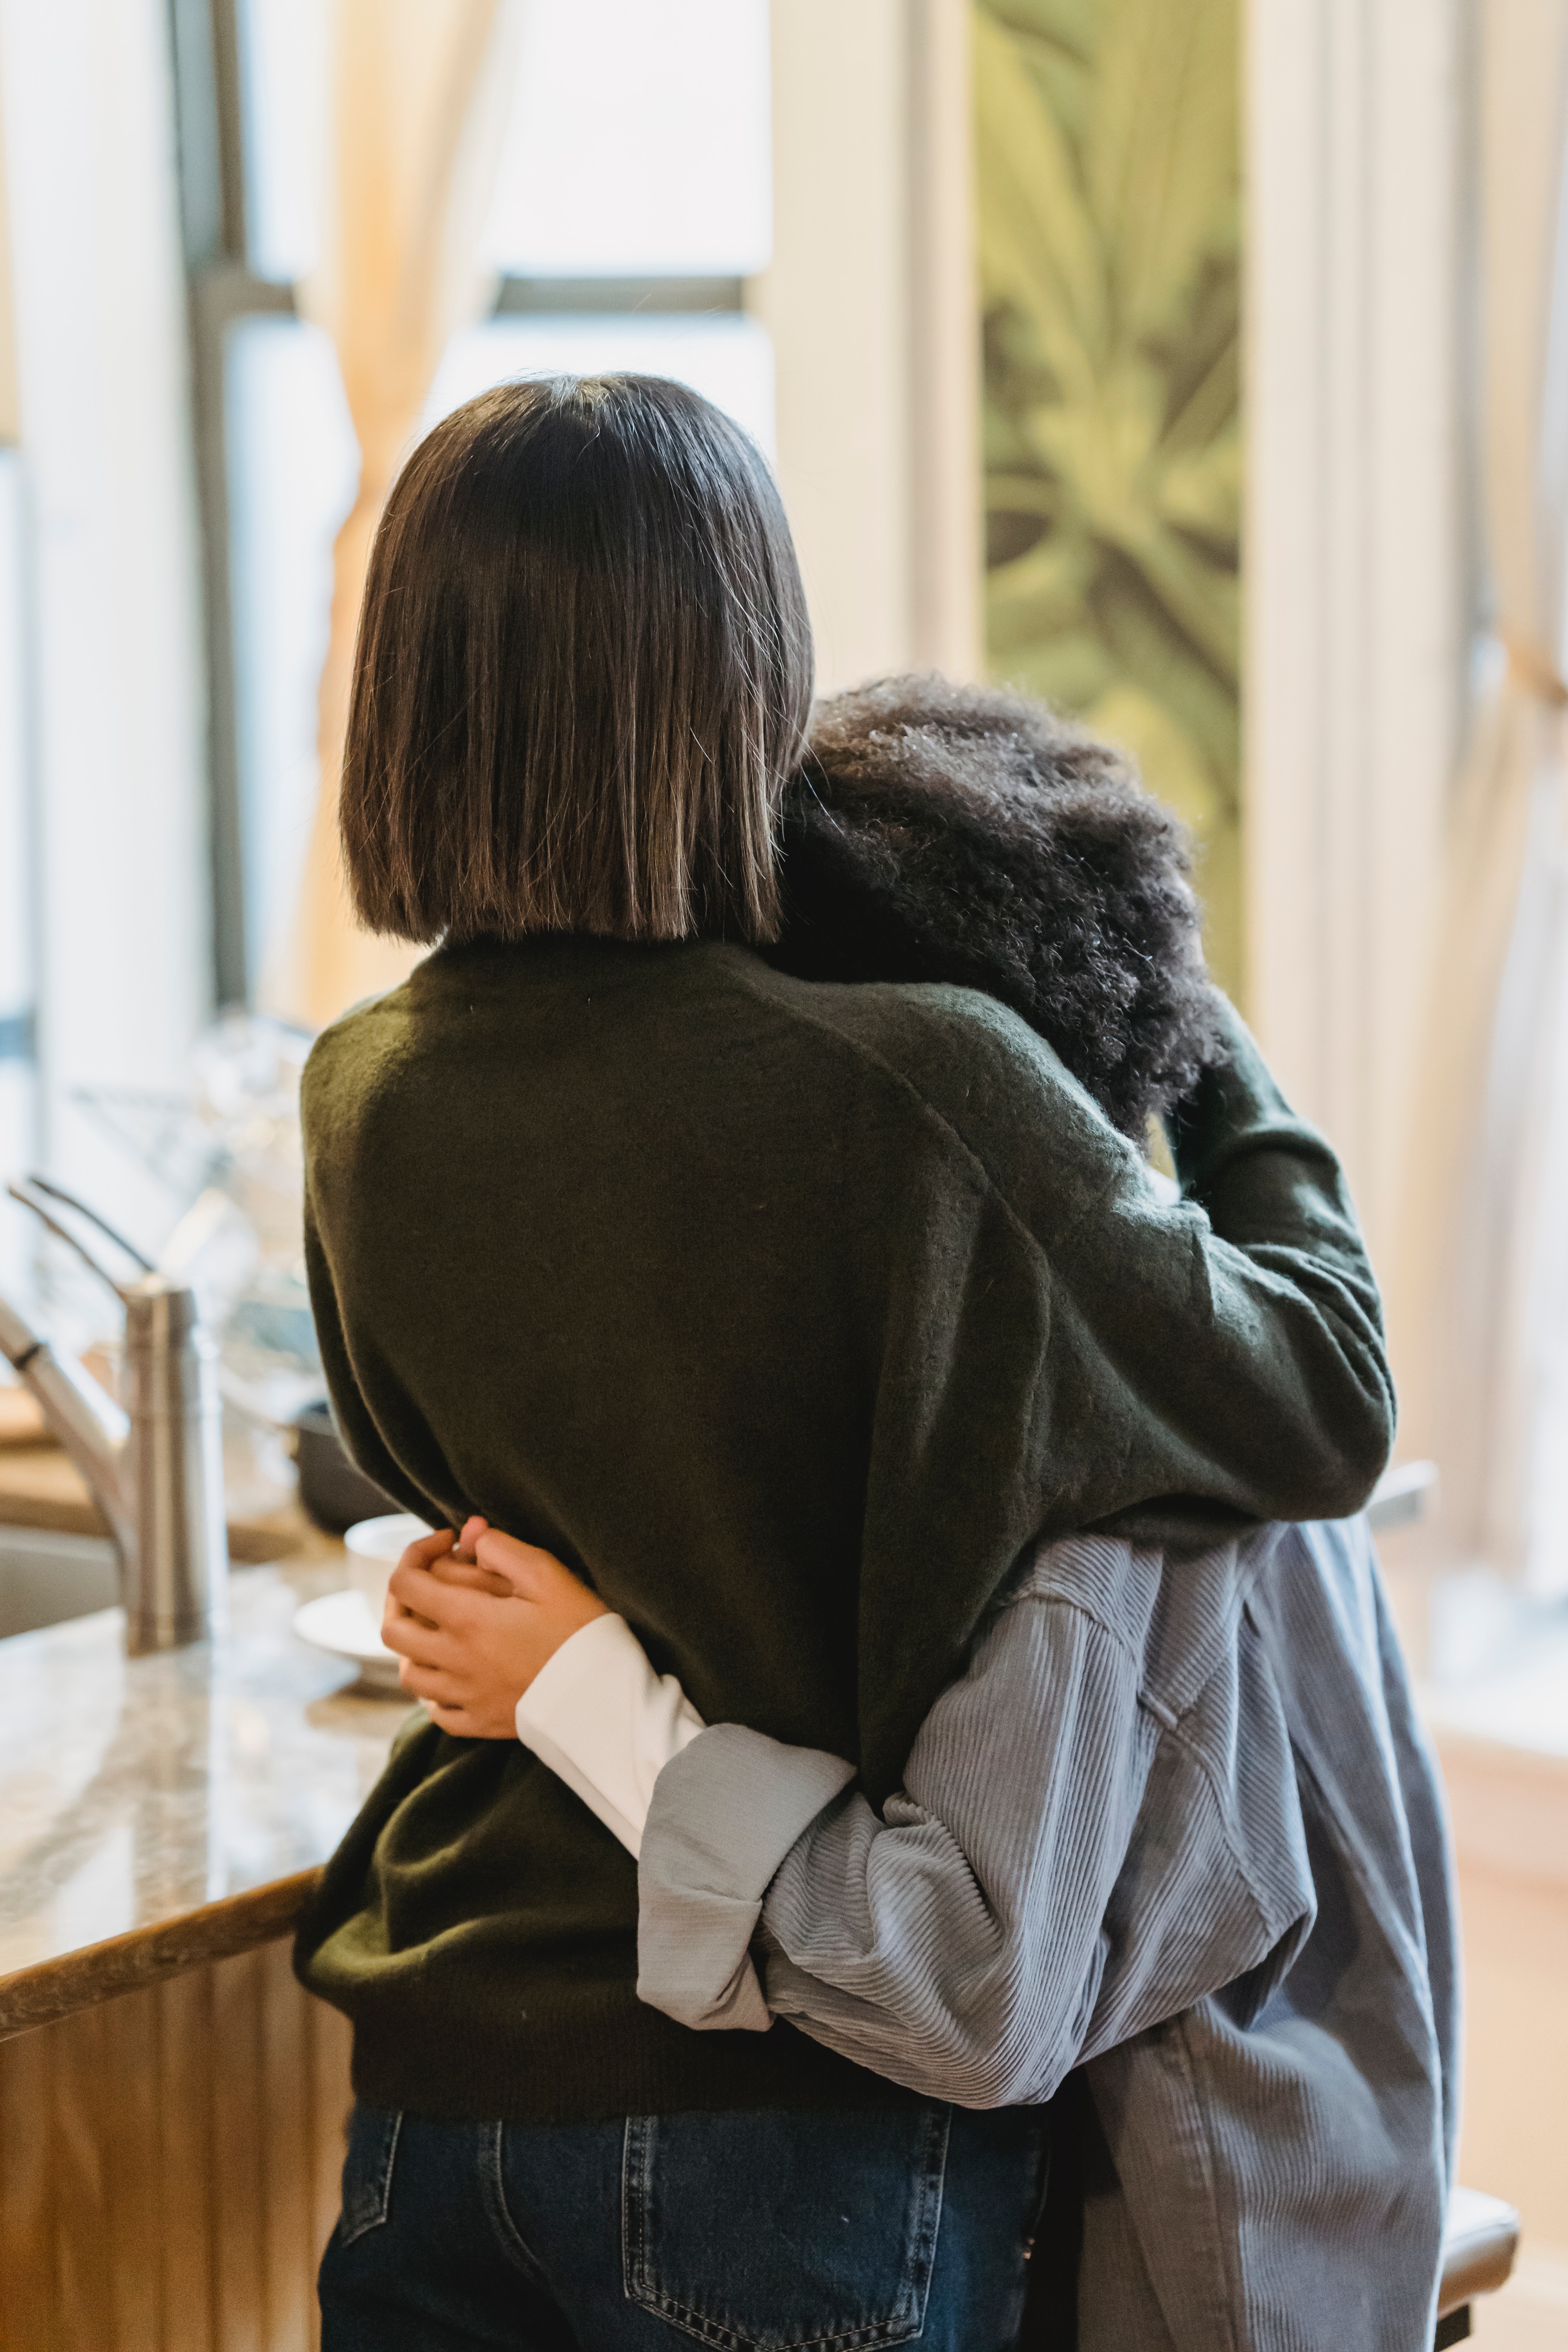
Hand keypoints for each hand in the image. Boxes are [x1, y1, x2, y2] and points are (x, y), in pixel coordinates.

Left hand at [380, 1520, 609, 1737]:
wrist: (604, 1697)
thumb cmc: (580, 1631)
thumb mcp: (547, 1575)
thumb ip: (502, 1549)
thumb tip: (472, 1538)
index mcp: (466, 1620)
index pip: (405, 1582)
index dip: (417, 1552)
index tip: (449, 1542)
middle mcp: (454, 1660)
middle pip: (393, 1629)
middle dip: (403, 1597)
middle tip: (433, 1581)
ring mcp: (464, 1696)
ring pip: (408, 1673)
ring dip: (415, 1645)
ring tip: (443, 1628)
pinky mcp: (480, 1723)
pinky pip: (436, 1711)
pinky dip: (435, 1690)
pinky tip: (456, 1674)